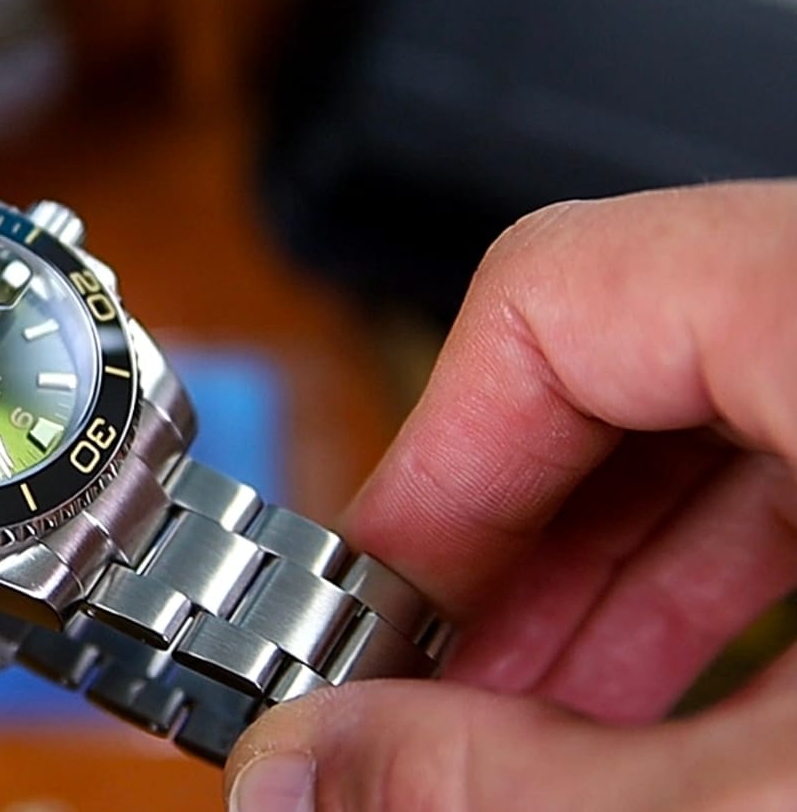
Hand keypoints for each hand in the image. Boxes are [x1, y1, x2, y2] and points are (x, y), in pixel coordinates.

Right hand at [225, 182, 796, 809]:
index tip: (362, 605)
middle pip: (606, 362)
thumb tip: (309, 765)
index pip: (552, 296)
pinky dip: (696, 576)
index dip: (426, 464)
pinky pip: (785, 453)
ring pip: (698, 416)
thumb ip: (526, 779)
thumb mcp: (782, 792)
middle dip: (498, 554)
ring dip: (587, 579)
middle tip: (419, 688)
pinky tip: (638, 699)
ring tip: (512, 722)